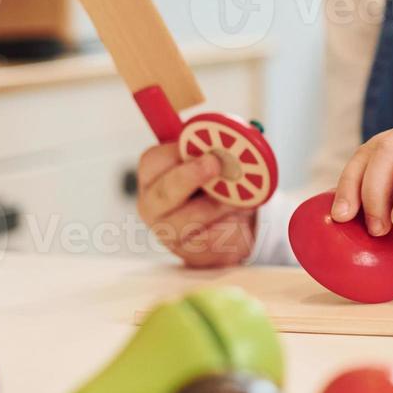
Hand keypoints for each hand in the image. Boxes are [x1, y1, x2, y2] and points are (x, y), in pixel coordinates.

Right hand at [137, 143, 256, 268]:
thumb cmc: (215, 183)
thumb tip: (236, 138)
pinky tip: (238, 220)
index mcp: (153, 174)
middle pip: (164, 193)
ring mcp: (168, 232)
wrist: (229, 221)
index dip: (179, 154)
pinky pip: (211, 241)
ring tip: (239, 199)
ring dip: (220, 206)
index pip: (155, 161)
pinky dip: (231, 228)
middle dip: (190, 177)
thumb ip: (216, 148)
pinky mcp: (189, 253)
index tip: (203, 149)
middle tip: (215, 165)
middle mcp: (153, 204)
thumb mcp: (213, 159)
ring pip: (188, 221)